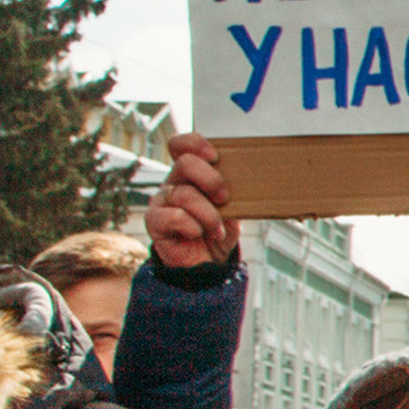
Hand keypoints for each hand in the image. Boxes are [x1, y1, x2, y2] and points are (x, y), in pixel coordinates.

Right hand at [147, 134, 240, 269]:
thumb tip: (254, 176)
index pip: (181, 145)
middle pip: (185, 163)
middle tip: (225, 198)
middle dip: (212, 180)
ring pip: (184, 193)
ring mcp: (161, 201)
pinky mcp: (154, 222)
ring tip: (217, 229)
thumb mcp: (233, 207)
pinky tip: (198, 234)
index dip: (195, 143)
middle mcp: (172, 183)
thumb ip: (235, 190)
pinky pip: (173, 216)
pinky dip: (193, 226)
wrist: (206, 265)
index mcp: (189, 174)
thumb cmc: (218, 231)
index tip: (215, 156)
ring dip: (209, 214)